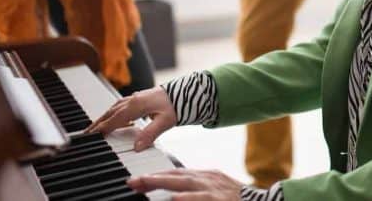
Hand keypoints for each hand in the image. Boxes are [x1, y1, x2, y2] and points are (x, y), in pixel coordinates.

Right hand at [85, 87, 175, 150]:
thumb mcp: (165, 122)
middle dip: (97, 123)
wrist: (185, 92)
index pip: (114, 119)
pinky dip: (114, 113)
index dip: (102, 128)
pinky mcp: (139, 98)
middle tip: (86, 133)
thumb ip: (150, 134)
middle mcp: (133, 100)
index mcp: (136, 105)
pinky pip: (121, 106)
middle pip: (110, 113)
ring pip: (114, 108)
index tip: (91, 135)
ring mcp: (135, 98)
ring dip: (104, 117)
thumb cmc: (176, 105)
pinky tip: (115, 119)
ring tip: (95, 127)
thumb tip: (137, 147)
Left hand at [128, 169, 245, 200]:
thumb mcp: (217, 191)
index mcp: (207, 176)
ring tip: (144, 184)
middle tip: (132, 181)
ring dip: (162, 183)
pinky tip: (174, 198)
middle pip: (175, 176)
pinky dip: (186, 198)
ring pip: (183, 184)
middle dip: (152, 178)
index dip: (158, 175)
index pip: (177, 173)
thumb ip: (197, 191)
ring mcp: (214, 189)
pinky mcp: (219, 200)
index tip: (139, 179)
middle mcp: (209, 179)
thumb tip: (176, 195)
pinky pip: (200, 198)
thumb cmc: (238, 200)